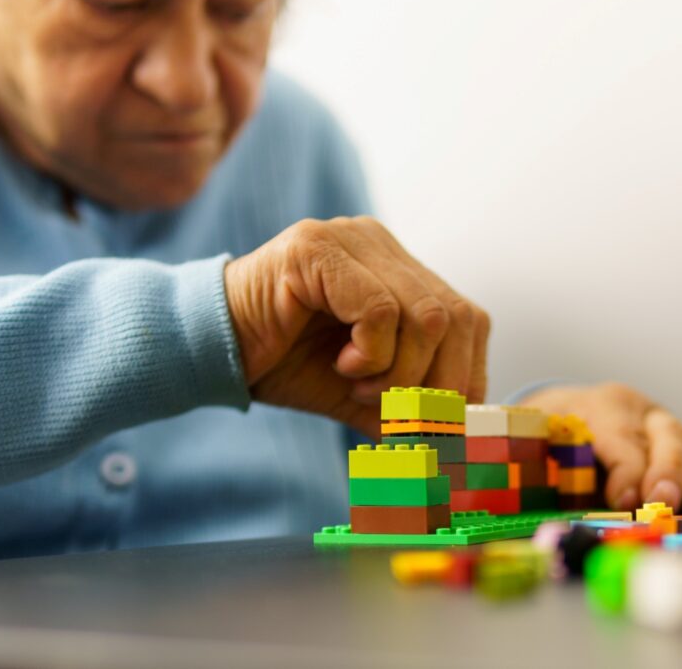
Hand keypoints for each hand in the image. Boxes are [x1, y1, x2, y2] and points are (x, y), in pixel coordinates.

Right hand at [224, 217, 490, 436]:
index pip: (467, 318)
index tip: (439, 421)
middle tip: (395, 412)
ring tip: (358, 386)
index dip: (465, 375)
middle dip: (436, 384)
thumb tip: (459, 441)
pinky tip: (341, 366)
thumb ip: (409, 407)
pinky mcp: (317, 249)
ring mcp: (348, 240)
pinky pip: (379, 309)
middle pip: (455, 317)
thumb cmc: (286, 364)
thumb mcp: (362, 393)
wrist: (213, 351)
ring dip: (398, 373)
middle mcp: (379, 244)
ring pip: (424, 316)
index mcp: (397, 268)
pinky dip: (371, 355)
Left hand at [519, 382, 681, 513]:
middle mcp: (647, 414)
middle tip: (664, 505)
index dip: (626, 469)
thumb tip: (531, 492)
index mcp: (603, 406)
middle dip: (670, 472)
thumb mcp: (532, 444)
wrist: (565, 417)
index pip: (622, 435)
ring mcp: (678, 432)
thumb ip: (534, 464)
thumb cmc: (547, 439)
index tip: (622, 500)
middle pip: (672, 436)